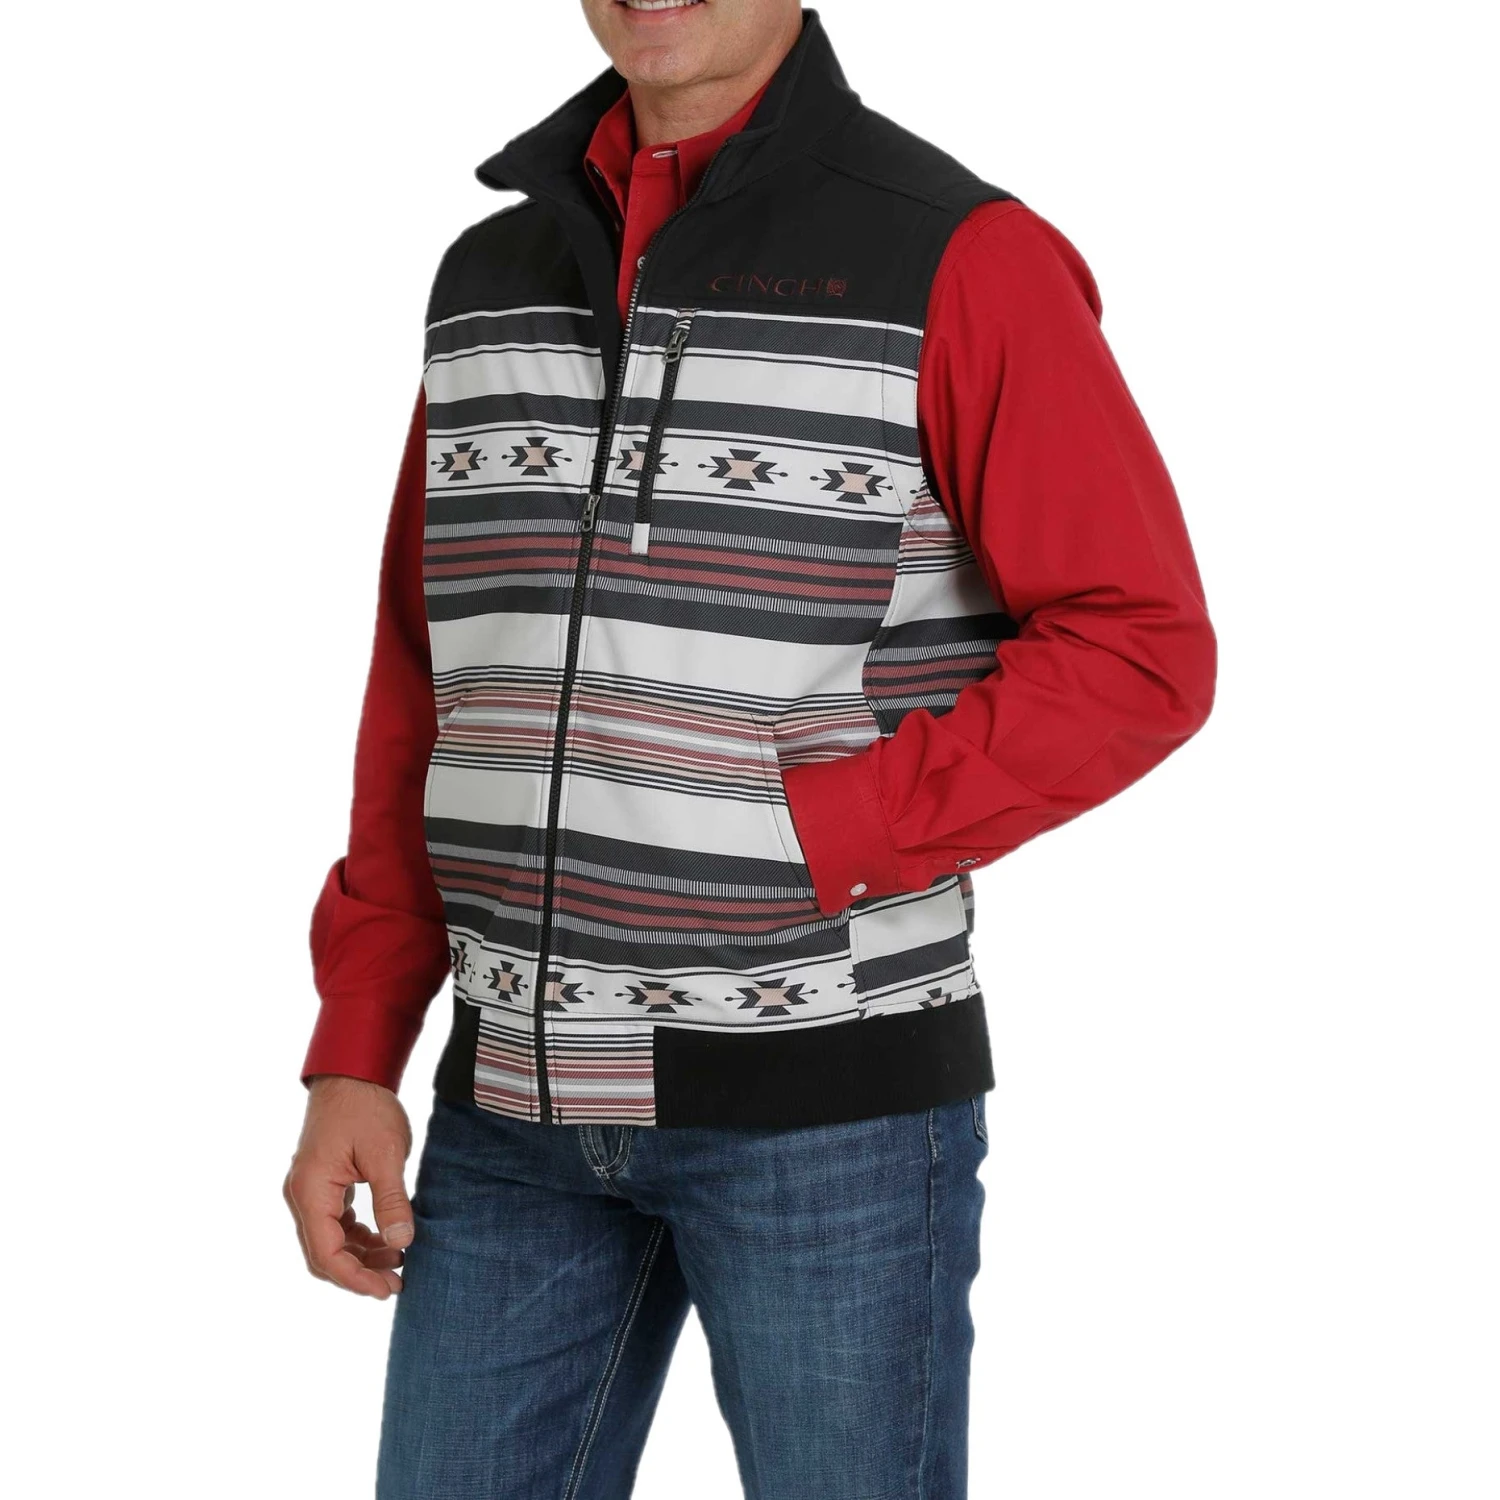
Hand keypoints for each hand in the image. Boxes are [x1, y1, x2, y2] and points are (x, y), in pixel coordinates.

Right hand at [284, 1075, 414, 1298]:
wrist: (353, 1074)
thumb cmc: (366, 1108)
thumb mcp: (385, 1154)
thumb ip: (391, 1200)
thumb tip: (401, 1242)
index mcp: (311, 1190)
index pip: (325, 1253)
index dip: (355, 1278)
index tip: (386, 1289)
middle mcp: (302, 1195)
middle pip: (323, 1253)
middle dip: (358, 1272)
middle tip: (396, 1283)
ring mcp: (310, 1189)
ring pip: (329, 1240)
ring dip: (360, 1254)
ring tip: (398, 1259)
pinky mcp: (322, 1183)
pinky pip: (335, 1222)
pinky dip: (357, 1236)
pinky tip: (385, 1238)